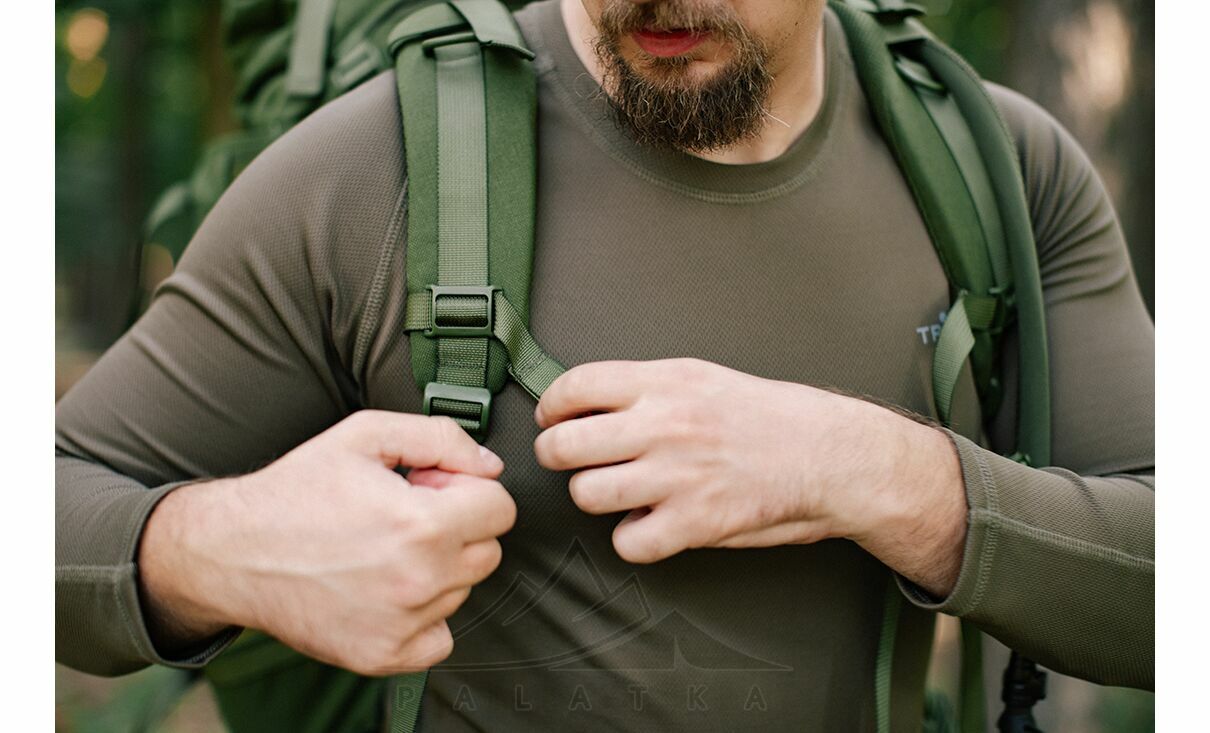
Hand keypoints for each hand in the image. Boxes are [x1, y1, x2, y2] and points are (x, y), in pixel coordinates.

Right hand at [138, 410, 515, 675]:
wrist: (233, 551)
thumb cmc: (296, 491)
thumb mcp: (366, 434)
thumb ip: (440, 439)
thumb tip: (489, 465)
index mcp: (422, 524)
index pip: (501, 509)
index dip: (469, 489)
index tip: (433, 488)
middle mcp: (419, 580)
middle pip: (488, 551)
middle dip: (458, 527)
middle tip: (406, 515)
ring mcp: (403, 624)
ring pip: (463, 591)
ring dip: (438, 569)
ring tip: (385, 549)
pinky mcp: (384, 656)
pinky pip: (441, 637)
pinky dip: (424, 616)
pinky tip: (387, 588)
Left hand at [533, 359, 965, 594]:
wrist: (829, 454)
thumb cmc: (768, 416)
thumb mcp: (702, 377)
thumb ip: (645, 388)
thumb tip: (585, 402)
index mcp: (665, 383)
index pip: (575, 386)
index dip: (551, 407)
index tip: (552, 419)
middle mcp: (665, 426)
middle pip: (565, 447)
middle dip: (557, 456)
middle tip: (570, 460)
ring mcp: (678, 476)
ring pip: (587, 495)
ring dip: (596, 496)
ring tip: (618, 492)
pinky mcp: (696, 523)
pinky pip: (628, 543)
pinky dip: (634, 539)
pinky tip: (650, 524)